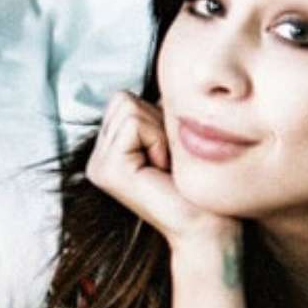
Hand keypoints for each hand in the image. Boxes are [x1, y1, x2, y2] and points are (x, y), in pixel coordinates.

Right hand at [86, 91, 237, 245]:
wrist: (209, 228)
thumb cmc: (201, 187)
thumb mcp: (177, 140)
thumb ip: (158, 115)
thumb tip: (167, 80)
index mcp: (111, 150)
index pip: (125, 99)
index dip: (158, 118)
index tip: (172, 155)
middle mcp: (98, 158)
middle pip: (124, 99)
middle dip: (157, 122)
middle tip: (170, 161)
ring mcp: (98, 165)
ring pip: (128, 106)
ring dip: (160, 131)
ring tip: (167, 167)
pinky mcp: (108, 170)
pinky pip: (133, 122)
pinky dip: (158, 140)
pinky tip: (163, 170)